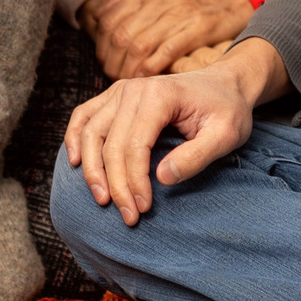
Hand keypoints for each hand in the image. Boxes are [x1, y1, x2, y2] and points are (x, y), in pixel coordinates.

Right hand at [63, 38, 286, 225]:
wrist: (224, 84)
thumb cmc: (227, 110)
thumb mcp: (226, 135)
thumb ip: (197, 156)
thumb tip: (162, 178)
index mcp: (159, 95)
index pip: (134, 145)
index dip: (134, 181)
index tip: (143, 209)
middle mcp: (133, 89)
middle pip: (110, 143)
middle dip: (115, 185)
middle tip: (128, 216)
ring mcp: (120, 91)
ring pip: (90, 132)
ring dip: (90, 168)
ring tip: (102, 200)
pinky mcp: (114, 96)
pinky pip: (84, 116)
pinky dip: (74, 138)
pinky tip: (74, 162)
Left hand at [81, 0, 266, 78]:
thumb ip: (133, 0)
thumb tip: (100, 17)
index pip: (111, 19)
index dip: (103, 45)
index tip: (106, 60)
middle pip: (121, 35)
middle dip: (112, 61)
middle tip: (112, 76)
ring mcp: (179, 12)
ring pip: (139, 45)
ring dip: (128, 69)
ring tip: (128, 81)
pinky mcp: (198, 27)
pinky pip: (165, 53)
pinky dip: (150, 70)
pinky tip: (147, 79)